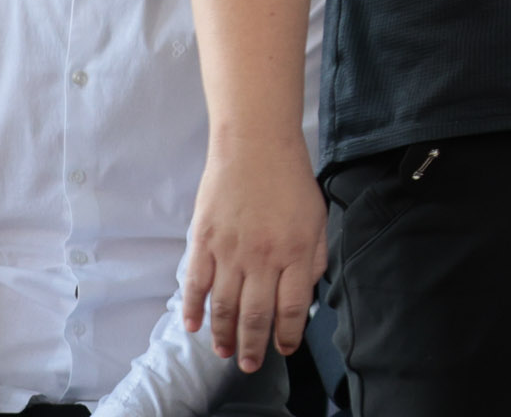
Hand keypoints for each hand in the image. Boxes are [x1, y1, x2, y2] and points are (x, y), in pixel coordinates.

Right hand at [180, 136, 328, 373]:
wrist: (255, 145)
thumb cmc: (291, 180)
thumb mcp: (318, 217)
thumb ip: (314, 256)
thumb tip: (306, 291)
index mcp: (296, 251)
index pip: (292, 307)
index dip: (288, 334)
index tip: (285, 350)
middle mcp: (263, 257)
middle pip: (256, 315)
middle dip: (253, 346)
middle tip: (250, 365)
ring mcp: (230, 251)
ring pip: (223, 306)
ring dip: (223, 335)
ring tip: (224, 353)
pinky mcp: (203, 241)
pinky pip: (196, 284)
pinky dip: (193, 309)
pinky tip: (193, 326)